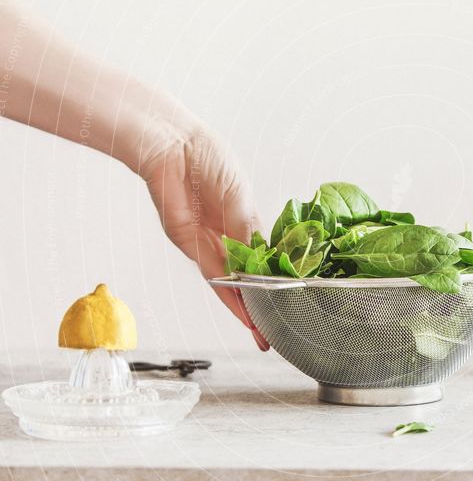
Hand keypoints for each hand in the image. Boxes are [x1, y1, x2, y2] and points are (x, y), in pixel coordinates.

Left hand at [139, 123, 268, 349]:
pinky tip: (244, 314)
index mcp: (248, 223)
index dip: (278, 283)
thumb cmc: (208, 158)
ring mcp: (210, 243)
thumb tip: (263, 261)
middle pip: (249, 279)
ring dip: (248, 310)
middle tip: (277, 333)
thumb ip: (249, 230)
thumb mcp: (240, 195)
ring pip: (234, 284)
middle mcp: (230, 237)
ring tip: (263, 333)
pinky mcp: (189, 245)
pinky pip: (214, 277)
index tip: (294, 303)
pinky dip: (230, 297)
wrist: (171, 147)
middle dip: (263, 307)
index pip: (268, 260)